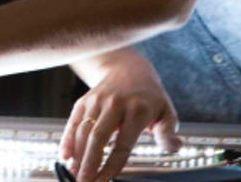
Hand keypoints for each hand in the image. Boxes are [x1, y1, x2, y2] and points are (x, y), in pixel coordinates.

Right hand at [62, 50, 180, 180]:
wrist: (128, 70)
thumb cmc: (149, 97)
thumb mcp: (166, 112)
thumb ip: (168, 132)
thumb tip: (175, 147)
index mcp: (137, 110)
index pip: (122, 144)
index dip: (112, 165)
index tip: (104, 181)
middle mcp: (114, 104)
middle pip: (98, 138)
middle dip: (88, 164)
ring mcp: (97, 101)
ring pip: (83, 131)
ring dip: (77, 155)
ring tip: (74, 175)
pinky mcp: (84, 101)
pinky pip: (73, 122)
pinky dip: (67, 140)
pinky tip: (65, 156)